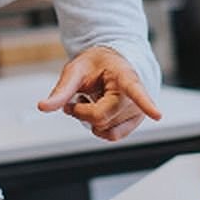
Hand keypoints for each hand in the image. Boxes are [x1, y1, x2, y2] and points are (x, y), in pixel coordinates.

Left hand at [38, 47, 161, 142]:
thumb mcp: (75, 70)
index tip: (157, 115)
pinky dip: (98, 127)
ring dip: (89, 119)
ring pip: (104, 129)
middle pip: (100, 117)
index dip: (146, 104)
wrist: (112, 64)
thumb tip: (43, 107)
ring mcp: (137, 112)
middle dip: (80, 111)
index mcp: (125, 76)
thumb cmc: (96, 65)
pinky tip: (96, 111)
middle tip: (76, 96)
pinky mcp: (134, 124)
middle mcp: (135, 97)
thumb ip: (61, 90)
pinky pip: (112, 136)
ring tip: (90, 99)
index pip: (135, 91)